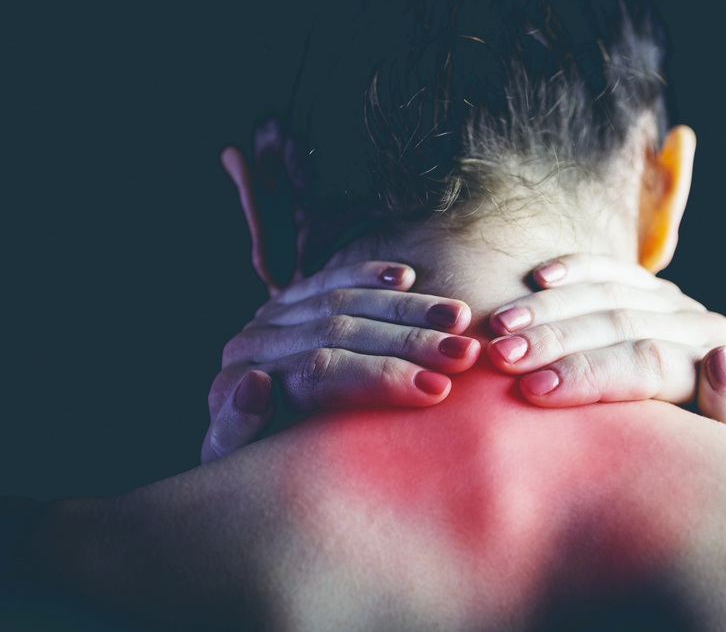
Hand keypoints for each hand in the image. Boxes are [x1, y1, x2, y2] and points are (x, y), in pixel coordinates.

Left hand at [202, 261, 480, 462]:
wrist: (253, 453)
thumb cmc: (263, 473)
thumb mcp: (242, 468)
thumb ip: (236, 432)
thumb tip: (256, 383)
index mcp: (242, 380)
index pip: (321, 371)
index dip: (382, 376)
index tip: (438, 390)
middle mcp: (255, 341)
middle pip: (340, 331)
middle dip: (410, 342)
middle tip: (466, 354)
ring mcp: (273, 316)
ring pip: (345, 300)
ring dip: (408, 307)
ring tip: (461, 319)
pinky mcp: (291, 299)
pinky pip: (334, 279)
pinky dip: (371, 274)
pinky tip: (407, 275)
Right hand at [486, 254, 725, 433]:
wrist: (671, 449)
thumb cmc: (674, 465)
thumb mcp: (706, 457)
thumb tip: (724, 358)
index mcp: (719, 370)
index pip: (647, 362)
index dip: (586, 373)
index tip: (531, 390)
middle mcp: (700, 328)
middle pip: (621, 324)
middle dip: (555, 339)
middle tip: (500, 357)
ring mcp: (672, 303)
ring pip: (607, 293)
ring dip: (547, 308)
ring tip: (498, 327)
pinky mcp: (646, 286)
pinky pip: (607, 267)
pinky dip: (572, 268)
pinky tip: (537, 277)